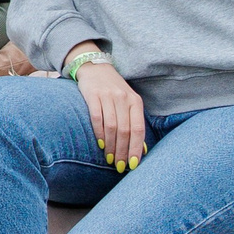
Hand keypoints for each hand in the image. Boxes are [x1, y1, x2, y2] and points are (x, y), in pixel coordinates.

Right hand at [74, 57, 147, 171]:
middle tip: (119, 166)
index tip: (132, 164)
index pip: (138, 129)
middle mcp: (123, 98)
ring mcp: (108, 96)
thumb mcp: (128, 102)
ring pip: (112, 127)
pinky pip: (97, 118)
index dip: (136, 148)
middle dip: (123, 151)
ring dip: (111, 146)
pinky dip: (99, 133)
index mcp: (135, 102)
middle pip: (125, 130)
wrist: (95, 67)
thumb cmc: (113, 90)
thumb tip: (140, 150)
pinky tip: (100, 145)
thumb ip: (133, 122)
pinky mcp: (92, 95)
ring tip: (110, 159)